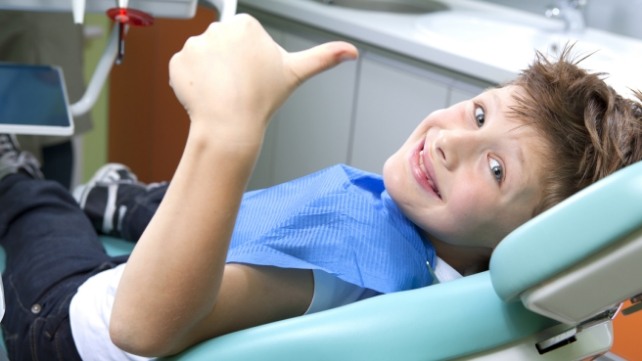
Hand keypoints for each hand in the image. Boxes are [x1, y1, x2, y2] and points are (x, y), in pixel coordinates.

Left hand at [169, 14, 357, 140]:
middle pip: (222, 45)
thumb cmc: (262, 100)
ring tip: (223, 93)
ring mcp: (194, 45)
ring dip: (210, 74)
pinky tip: (206, 95)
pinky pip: (184, 69)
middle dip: (229, 64)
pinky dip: (192, 83)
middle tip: (239, 87)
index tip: (253, 75)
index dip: (249, 59)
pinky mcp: (177, 62)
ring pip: (203, 58)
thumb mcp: (296, 73)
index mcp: (245, 25)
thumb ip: (324, 57)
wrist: (230, 126)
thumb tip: (352, 51)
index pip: (243, 37)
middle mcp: (217, 29)